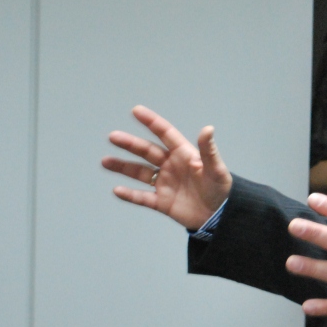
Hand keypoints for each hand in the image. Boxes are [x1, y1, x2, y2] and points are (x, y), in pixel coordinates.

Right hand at [101, 105, 231, 229]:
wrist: (220, 216)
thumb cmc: (221, 188)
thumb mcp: (216, 169)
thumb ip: (209, 150)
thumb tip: (208, 128)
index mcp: (184, 154)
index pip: (165, 134)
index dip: (152, 122)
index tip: (136, 111)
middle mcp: (171, 166)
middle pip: (147, 152)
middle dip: (130, 144)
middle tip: (113, 136)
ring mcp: (165, 184)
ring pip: (140, 173)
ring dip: (123, 167)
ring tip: (105, 162)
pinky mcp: (162, 202)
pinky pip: (142, 197)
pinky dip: (130, 195)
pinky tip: (117, 190)